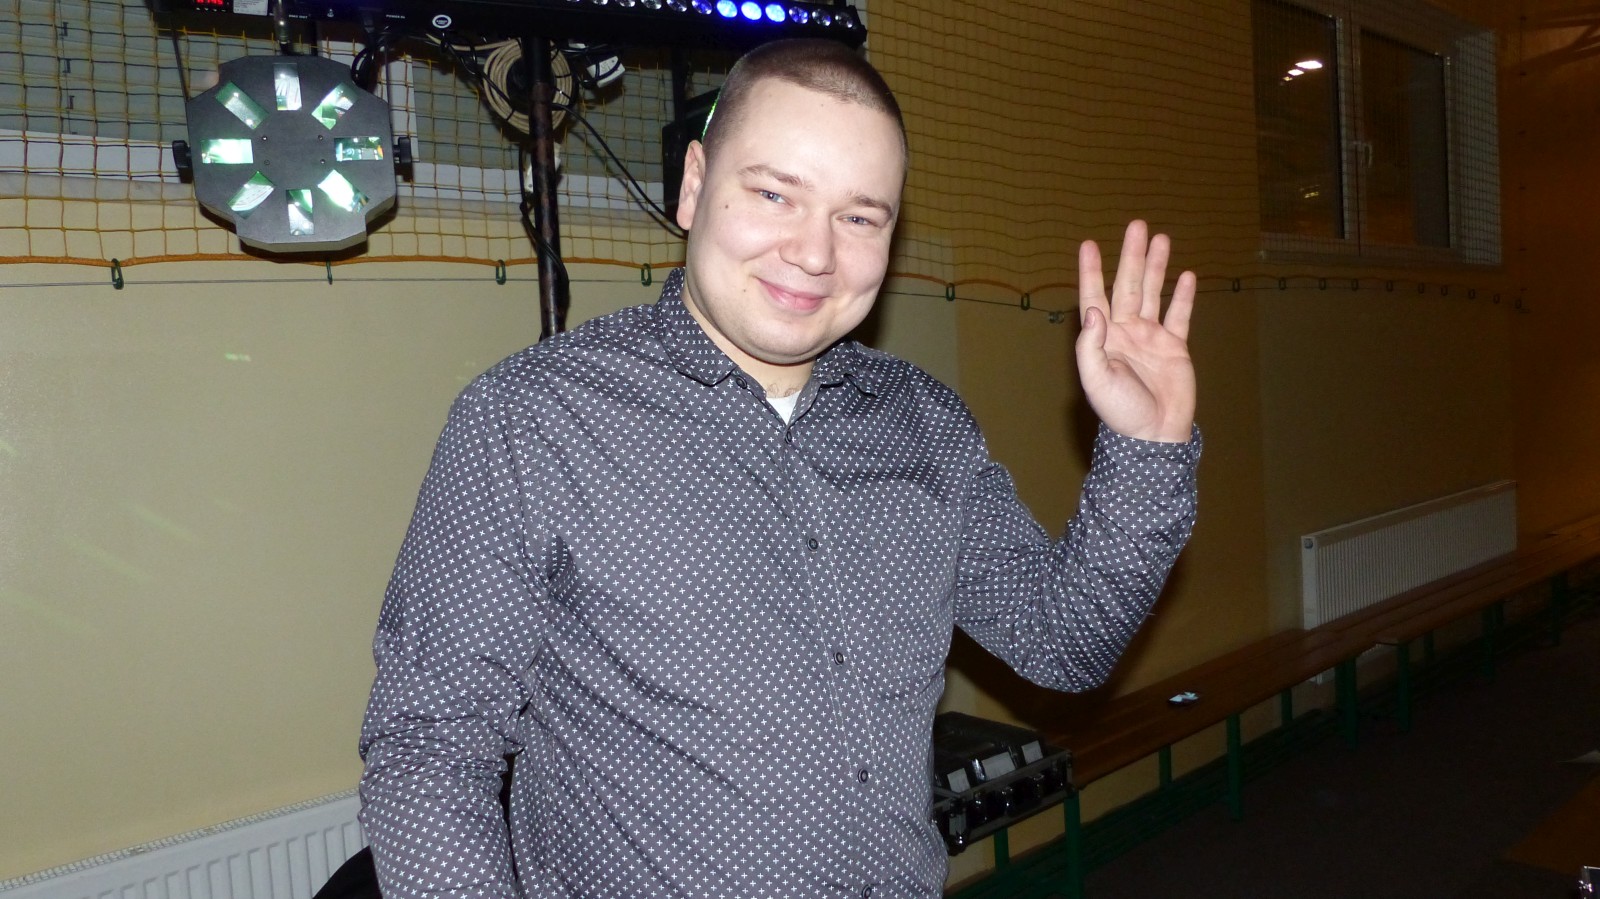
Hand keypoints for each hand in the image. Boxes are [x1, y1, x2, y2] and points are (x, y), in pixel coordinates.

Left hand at [1076, 220, 1195, 442]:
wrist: (1155, 435)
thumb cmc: (1121, 412)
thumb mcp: (1097, 380)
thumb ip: (1091, 346)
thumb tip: (1093, 310)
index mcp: (1104, 338)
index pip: (1095, 296)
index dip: (1091, 270)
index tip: (1088, 244)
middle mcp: (1125, 332)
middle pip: (1127, 285)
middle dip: (1132, 256)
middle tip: (1138, 225)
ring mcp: (1151, 338)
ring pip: (1153, 293)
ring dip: (1156, 267)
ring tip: (1161, 238)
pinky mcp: (1174, 347)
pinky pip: (1179, 315)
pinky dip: (1183, 296)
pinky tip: (1186, 276)